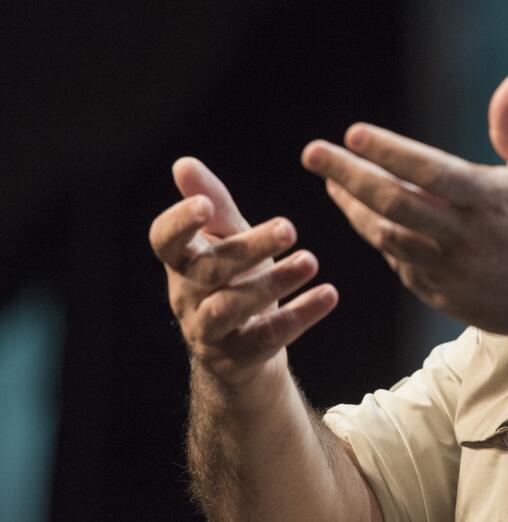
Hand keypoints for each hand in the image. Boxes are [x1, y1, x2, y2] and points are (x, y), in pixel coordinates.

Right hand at [148, 158, 337, 388]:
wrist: (245, 351)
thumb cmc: (235, 278)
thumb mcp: (227, 239)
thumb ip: (213, 203)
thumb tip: (183, 163)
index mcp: (181, 262)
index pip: (164, 240)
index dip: (180, 222)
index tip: (205, 205)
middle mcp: (186, 296)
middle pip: (209, 270)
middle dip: (249, 247)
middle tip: (289, 228)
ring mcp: (208, 331)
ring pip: (231, 308)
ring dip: (274, 282)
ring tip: (312, 261)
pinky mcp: (237, 358)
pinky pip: (266, 338)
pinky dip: (299, 315)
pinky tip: (329, 294)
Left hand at [301, 74, 507, 339]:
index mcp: (491, 198)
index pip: (428, 170)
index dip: (388, 151)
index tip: (352, 133)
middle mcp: (466, 235)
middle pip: (393, 203)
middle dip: (347, 175)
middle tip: (313, 153)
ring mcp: (452, 270)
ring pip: (386, 236)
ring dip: (354, 208)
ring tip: (333, 185)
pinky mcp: (444, 295)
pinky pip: (401, 264)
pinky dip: (381, 239)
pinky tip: (369, 219)